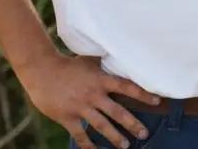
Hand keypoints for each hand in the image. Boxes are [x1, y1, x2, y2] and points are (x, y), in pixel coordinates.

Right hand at [17, 53, 160, 148]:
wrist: (41, 71)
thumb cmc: (66, 64)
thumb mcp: (88, 61)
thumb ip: (104, 65)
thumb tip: (120, 57)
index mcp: (100, 80)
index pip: (127, 87)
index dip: (143, 94)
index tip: (157, 101)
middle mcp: (93, 95)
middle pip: (118, 112)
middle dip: (132, 124)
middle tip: (144, 134)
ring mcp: (80, 107)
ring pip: (102, 126)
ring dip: (115, 137)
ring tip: (125, 146)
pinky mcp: (68, 118)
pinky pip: (80, 135)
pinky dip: (88, 145)